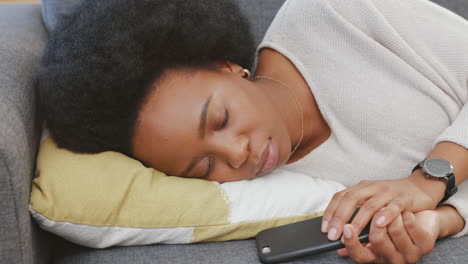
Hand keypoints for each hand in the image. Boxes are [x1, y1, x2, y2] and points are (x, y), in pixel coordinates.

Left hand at [321, 177, 436, 240]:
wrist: (420, 187)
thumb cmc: (392, 198)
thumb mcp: (372, 200)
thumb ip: (356, 213)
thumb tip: (340, 233)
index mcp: (362, 187)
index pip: (341, 196)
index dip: (331, 212)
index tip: (324, 228)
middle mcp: (372, 187)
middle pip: (351, 199)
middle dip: (340, 217)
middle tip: (332, 234)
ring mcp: (388, 192)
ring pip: (370, 205)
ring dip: (358, 221)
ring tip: (350, 234)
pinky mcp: (404, 198)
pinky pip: (393, 206)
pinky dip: (385, 215)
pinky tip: (378, 225)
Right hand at [337, 210, 439, 263]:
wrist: (426, 224)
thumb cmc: (394, 225)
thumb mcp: (373, 230)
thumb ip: (354, 231)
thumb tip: (330, 232)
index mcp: (376, 255)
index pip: (359, 256)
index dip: (351, 244)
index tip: (344, 229)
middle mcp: (391, 258)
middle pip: (375, 243)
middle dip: (365, 225)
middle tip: (356, 213)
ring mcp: (410, 253)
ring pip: (395, 234)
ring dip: (389, 218)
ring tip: (382, 207)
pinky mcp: (425, 244)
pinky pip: (416, 233)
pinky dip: (409, 221)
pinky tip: (406, 214)